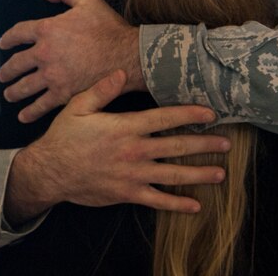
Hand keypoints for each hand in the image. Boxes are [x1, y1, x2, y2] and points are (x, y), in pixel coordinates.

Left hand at [0, 0, 142, 122]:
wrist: (127, 55)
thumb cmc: (108, 27)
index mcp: (47, 29)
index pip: (18, 33)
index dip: (8, 39)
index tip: (3, 45)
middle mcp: (44, 54)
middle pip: (16, 64)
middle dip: (7, 71)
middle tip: (2, 75)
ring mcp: (52, 76)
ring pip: (24, 87)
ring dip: (14, 92)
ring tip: (9, 95)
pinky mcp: (63, 94)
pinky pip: (41, 105)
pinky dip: (30, 111)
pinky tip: (23, 116)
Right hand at [5, 71, 229, 223]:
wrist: (50, 171)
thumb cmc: (64, 136)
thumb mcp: (78, 106)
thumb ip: (102, 89)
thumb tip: (121, 72)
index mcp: (125, 127)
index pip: (165, 118)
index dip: (189, 114)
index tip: (210, 113)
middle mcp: (134, 151)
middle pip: (177, 146)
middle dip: (204, 144)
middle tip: (226, 143)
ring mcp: (133, 175)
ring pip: (173, 175)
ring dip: (199, 174)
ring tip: (220, 173)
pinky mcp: (127, 193)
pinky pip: (157, 200)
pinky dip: (177, 204)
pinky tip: (195, 205)